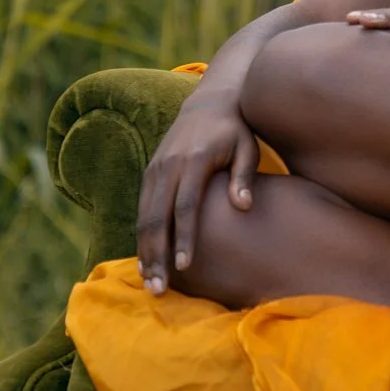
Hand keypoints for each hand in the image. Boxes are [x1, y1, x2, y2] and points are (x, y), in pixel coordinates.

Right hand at [136, 92, 258, 295]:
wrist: (211, 102)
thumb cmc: (237, 130)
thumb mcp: (248, 146)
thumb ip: (244, 176)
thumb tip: (244, 206)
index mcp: (195, 159)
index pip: (186, 205)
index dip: (184, 237)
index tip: (185, 266)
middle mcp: (169, 165)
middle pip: (157, 217)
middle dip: (157, 255)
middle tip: (160, 289)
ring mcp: (156, 169)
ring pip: (144, 217)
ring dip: (145, 252)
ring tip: (150, 284)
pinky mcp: (150, 173)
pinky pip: (141, 210)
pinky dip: (141, 238)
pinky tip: (146, 262)